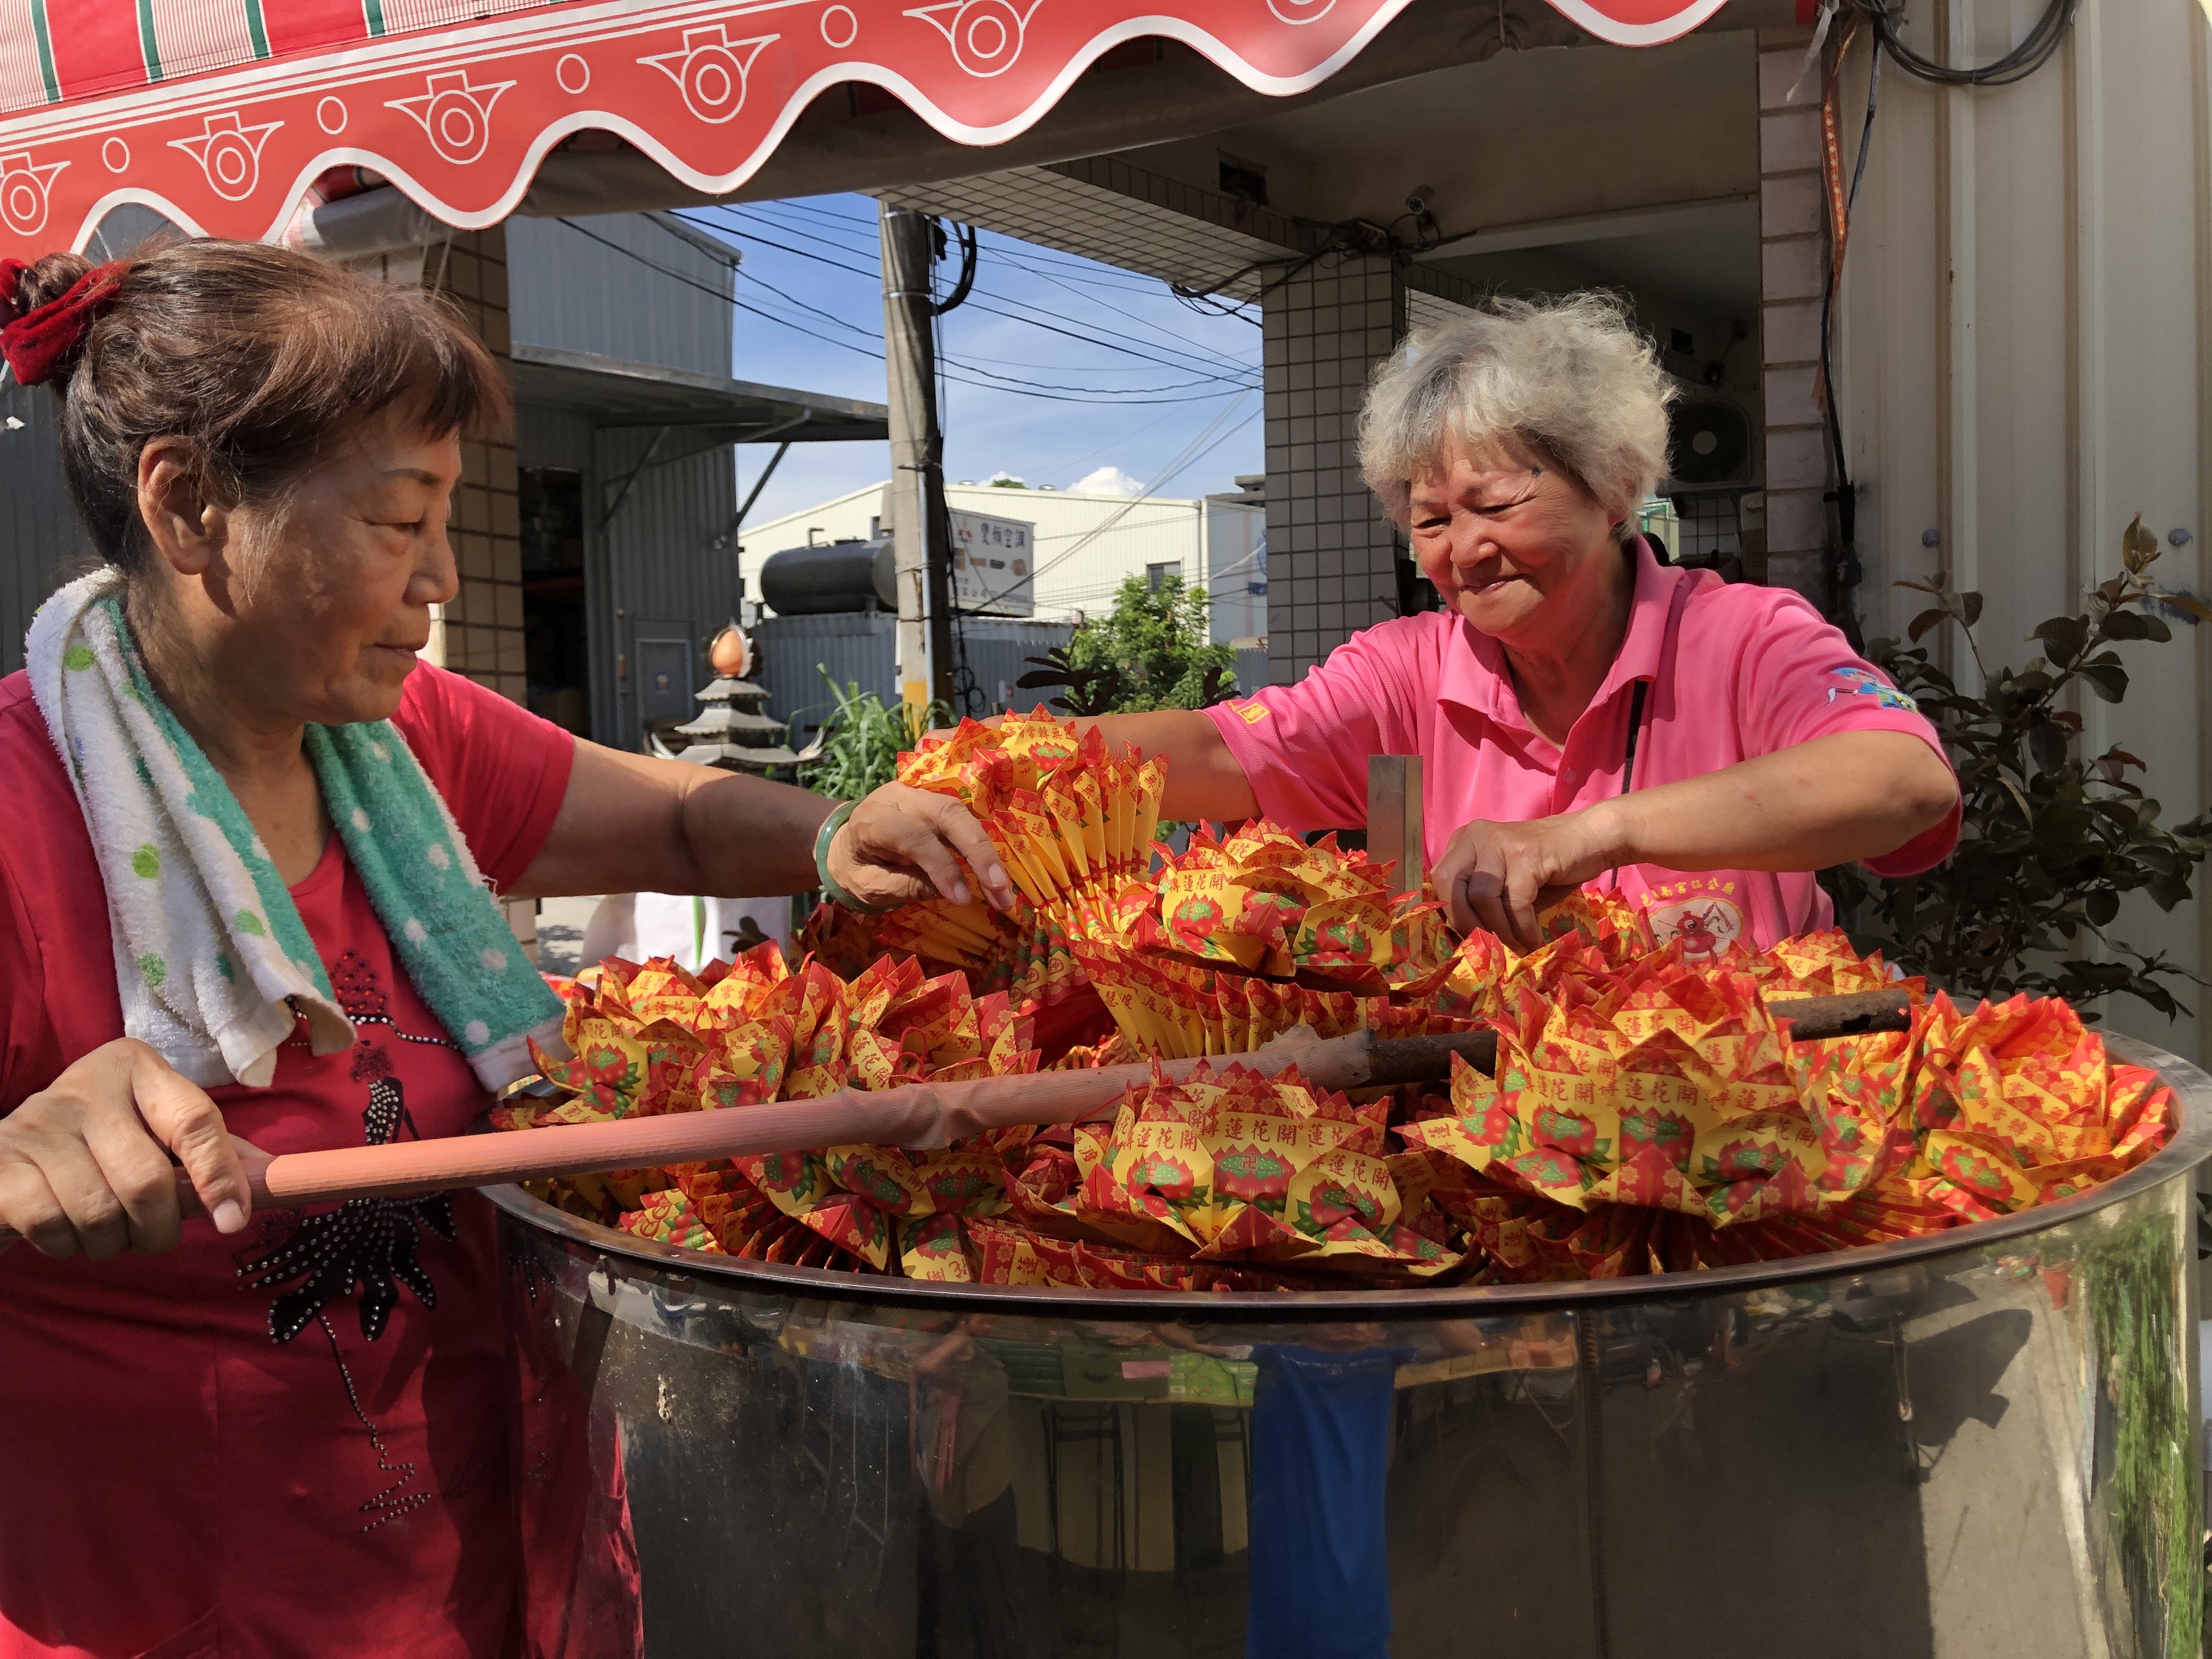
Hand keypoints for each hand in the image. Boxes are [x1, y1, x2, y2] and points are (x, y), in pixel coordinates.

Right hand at [0, 1039, 259, 1258]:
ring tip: (106, 1229)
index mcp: (138, 1069)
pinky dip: (66, 1244)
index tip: (233, 1221)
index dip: (220, 1176)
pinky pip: (52, 1226)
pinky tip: (64, 1228)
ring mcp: (37, 1123)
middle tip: (153, 1236)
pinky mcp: (1, 1164)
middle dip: (159, 1229)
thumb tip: (275, 1178)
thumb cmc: (101, 1146)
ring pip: (100, 1212)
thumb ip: (213, 1151)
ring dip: (111, 1242)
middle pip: (148, 1180)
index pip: (195, 1121)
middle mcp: (87, 1086)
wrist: (9, 1156)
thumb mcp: (156, 1133)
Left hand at [828, 783, 1016, 910]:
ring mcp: (921, 797)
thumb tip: (953, 892)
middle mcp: (900, 798)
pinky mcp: (937, 804)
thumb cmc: (854, 868)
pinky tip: (995, 878)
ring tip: (1003, 891)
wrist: (844, 843)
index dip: (941, 866)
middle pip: (948, 814)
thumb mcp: (868, 886)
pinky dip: (982, 850)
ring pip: (962, 815)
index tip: (961, 900)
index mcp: (873, 818)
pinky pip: (965, 822)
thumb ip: (905, 886)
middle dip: (978, 851)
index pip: (913, 834)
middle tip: (999, 888)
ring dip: (987, 854)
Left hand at [1429, 809, 1619, 951]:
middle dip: (1467, 924)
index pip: (1439, 881)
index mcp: (1464, 840)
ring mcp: (1500, 841)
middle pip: (1451, 886)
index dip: (1451, 915)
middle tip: (1489, 947)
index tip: (1469, 940)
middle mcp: (1476, 836)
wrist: (1590, 839)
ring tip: (1515, 947)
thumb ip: (1481, 901)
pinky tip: (1533, 939)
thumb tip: (1465, 942)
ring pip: (1483, 898)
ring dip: (1500, 931)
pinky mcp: (1526, 854)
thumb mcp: (1505, 881)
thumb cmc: (1546, 868)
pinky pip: (1515, 902)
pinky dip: (1523, 928)